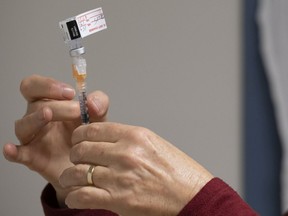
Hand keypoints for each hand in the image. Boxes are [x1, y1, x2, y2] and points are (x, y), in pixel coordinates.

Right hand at [2, 75, 108, 204]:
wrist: (93, 164)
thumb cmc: (90, 136)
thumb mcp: (99, 116)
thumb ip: (100, 103)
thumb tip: (91, 103)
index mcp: (51, 104)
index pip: (35, 86)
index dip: (48, 85)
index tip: (70, 93)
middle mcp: (39, 119)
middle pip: (34, 104)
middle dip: (56, 104)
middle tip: (77, 111)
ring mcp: (35, 139)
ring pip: (23, 125)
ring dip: (35, 118)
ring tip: (48, 114)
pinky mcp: (35, 159)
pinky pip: (19, 154)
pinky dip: (13, 151)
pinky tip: (11, 149)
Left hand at [59, 122, 212, 215]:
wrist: (192, 195)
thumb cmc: (176, 170)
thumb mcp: (153, 143)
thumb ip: (126, 139)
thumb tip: (103, 139)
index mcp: (134, 135)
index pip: (93, 129)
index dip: (79, 135)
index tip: (78, 140)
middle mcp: (126, 153)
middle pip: (82, 149)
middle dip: (74, 155)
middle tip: (76, 160)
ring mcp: (121, 177)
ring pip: (78, 172)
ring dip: (69, 176)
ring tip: (70, 178)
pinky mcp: (119, 200)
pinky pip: (82, 195)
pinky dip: (74, 196)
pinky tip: (76, 195)